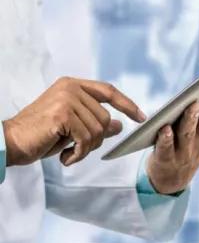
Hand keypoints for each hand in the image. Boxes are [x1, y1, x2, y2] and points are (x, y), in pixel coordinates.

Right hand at [2, 77, 146, 165]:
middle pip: (105, 118)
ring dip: (86, 148)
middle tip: (78, 148)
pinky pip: (86, 139)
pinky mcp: (62, 114)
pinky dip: (79, 154)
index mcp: (73, 85)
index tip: (141, 117)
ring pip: (98, 130)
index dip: (127, 104)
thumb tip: (120, 126)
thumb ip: (96, 123)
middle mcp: (70, 88)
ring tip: (69, 151)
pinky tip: (66, 157)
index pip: (108, 91)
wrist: (12, 142)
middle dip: (96, 140)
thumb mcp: (74, 128)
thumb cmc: (41, 135)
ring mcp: (66, 99)